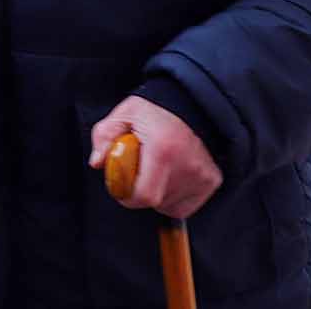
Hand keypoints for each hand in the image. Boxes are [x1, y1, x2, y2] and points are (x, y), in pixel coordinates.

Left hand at [89, 96, 222, 219]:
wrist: (193, 105)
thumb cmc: (155, 111)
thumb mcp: (124, 114)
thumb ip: (104, 136)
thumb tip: (97, 162)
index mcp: (162, 148)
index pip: (144, 195)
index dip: (127, 196)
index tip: (121, 186)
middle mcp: (187, 165)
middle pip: (155, 202)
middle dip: (140, 192)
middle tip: (138, 172)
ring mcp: (202, 176)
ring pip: (169, 205)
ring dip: (157, 193)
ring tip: (156, 169)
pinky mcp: (212, 181)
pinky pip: (185, 204)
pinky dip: (173, 196)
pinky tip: (170, 176)